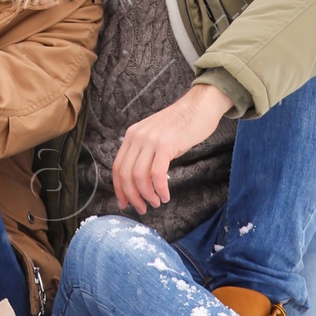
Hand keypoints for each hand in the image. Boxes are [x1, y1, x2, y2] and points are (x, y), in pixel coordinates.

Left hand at [111, 83, 231, 213]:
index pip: (117, 166)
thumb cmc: (181, 124)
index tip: (124, 203)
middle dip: (131, 196)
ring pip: (138, 176)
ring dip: (146, 195)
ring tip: (156, 202)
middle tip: (142, 208)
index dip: (119, 188)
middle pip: (125, 174)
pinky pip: (156, 174)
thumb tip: (140, 180)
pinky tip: (165, 195)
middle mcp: (137, 136)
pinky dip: (159, 189)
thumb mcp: (155, 136)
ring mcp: (150, 140)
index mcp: (132, 135)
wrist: (199, 106)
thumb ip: (145, 153)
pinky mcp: (165, 144)